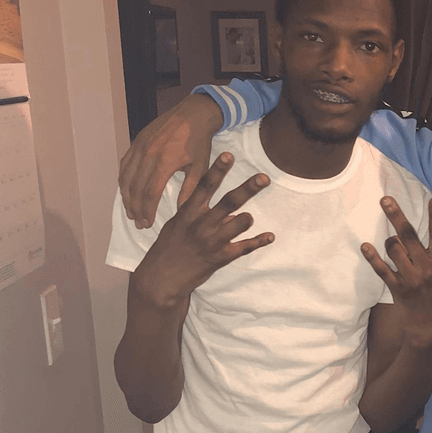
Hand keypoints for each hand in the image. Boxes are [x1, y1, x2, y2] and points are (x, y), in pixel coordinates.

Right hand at [119, 94, 223, 227]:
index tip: (147, 224)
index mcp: (164, 163)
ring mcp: (139, 147)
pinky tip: (126, 192)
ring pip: (126, 177)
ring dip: (126, 197)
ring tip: (130, 212)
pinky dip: (123, 180)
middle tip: (138, 223)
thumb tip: (182, 212)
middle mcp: (148, 155)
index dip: (147, 211)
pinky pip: (124, 164)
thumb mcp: (200, 167)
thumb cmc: (199, 142)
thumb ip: (190, 190)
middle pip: (135, 188)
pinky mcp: (136, 142)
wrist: (193, 114)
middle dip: (135, 208)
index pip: (150, 193)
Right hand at [132, 153, 273, 307]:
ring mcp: (211, 242)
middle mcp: (201, 224)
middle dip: (247, 189)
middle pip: (228, 202)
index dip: (217, 170)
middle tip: (264, 177)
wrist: (161, 278)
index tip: (228, 155)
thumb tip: (226, 208)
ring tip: (248, 217)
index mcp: (188, 212)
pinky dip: (258, 242)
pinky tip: (270, 237)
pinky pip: (243, 249)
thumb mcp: (178, 224)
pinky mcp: (219, 259)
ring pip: (235, 226)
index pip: (204, 186)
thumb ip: (200, 212)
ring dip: (245, 220)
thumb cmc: (170, 247)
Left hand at [361, 197, 431, 348]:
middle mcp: (427, 268)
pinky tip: (364, 246)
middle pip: (409, 236)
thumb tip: (408, 227)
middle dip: (396, 216)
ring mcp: (411, 278)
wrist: (430, 322)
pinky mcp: (398, 288)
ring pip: (394, 249)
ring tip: (391, 241)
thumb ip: (431, 251)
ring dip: (389, 241)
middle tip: (385, 199)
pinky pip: (382, 270)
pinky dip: (372, 258)